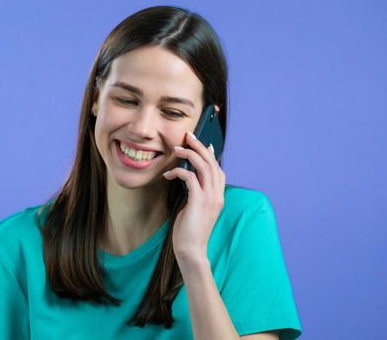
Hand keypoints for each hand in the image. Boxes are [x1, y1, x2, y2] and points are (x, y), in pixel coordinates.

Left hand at [163, 126, 225, 261]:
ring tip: (177, 148)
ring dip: (189, 154)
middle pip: (212, 163)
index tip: (201, 144)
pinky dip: (178, 172)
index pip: (218, 169)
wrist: (192, 250)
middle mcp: (217, 194)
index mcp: (218, 196)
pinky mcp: (199, 201)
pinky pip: (190, 178)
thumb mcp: (195, 208)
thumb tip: (188, 179)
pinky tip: (168, 174)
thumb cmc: (190, 231)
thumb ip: (195, 193)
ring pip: (204, 166)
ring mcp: (210, 198)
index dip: (210, 154)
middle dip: (200, 146)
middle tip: (188, 136)